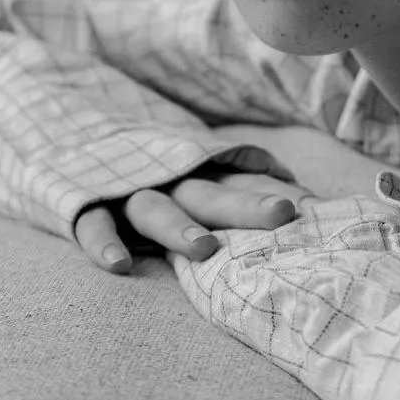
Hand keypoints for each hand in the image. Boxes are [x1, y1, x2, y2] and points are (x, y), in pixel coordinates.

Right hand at [74, 145, 315, 274]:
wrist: (79, 133)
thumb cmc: (162, 170)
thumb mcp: (205, 173)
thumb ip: (251, 185)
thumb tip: (312, 203)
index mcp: (207, 175)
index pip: (250, 184)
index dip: (283, 196)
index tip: (320, 211)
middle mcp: (174, 180)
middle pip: (214, 193)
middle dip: (248, 205)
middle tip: (284, 215)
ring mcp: (132, 190)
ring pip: (156, 208)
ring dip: (179, 226)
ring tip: (206, 249)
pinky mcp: (91, 202)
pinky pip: (95, 223)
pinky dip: (104, 242)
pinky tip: (119, 266)